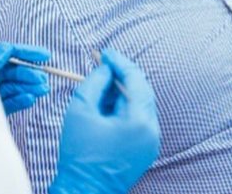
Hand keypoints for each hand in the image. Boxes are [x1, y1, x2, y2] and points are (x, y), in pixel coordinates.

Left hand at [0, 43, 50, 114]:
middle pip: (12, 71)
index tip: (45, 56)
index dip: (27, 53)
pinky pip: (8, 102)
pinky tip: (30, 98)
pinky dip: (19, 100)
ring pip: (13, 87)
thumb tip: (6, 49)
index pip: (8, 52)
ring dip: (28, 87)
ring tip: (42, 90)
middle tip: (44, 80)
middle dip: (30, 74)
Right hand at [49, 49, 160, 193]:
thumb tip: (106, 69)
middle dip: (122, 76)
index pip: (135, 81)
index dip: (119, 63)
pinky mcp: (145, 150)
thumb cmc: (79, 155)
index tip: (104, 53)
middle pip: (142, 91)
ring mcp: (151, 142)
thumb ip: (95, 82)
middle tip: (102, 65)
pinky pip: (138, 120)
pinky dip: (124, 109)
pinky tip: (105, 106)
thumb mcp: (81, 111)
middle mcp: (152, 131)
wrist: (83, 193)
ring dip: (122, 92)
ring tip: (99, 87)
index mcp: (140, 121)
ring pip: (140, 105)